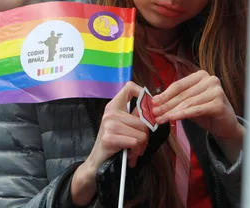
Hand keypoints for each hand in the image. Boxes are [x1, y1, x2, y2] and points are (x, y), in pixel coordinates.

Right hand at [71, 82, 146, 205]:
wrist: (97, 162)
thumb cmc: (113, 143)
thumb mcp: (122, 125)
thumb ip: (135, 116)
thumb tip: (152, 109)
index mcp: (113, 106)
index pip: (129, 87)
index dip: (142, 93)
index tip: (148, 107)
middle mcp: (111, 112)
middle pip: (143, 119)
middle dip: (146, 136)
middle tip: (140, 145)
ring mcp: (109, 124)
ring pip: (142, 133)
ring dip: (141, 146)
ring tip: (134, 151)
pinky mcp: (110, 137)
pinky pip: (135, 142)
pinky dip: (136, 151)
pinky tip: (130, 155)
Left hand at [152, 70, 242, 139]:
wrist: (225, 125)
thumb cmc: (206, 111)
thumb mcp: (189, 103)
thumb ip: (176, 99)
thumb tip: (156, 101)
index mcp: (201, 75)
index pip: (179, 85)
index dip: (165, 94)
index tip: (153, 102)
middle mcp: (210, 80)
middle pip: (182, 94)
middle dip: (166, 104)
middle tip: (154, 112)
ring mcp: (216, 91)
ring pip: (188, 103)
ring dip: (172, 111)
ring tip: (160, 119)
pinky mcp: (219, 103)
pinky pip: (196, 109)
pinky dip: (183, 114)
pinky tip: (172, 118)